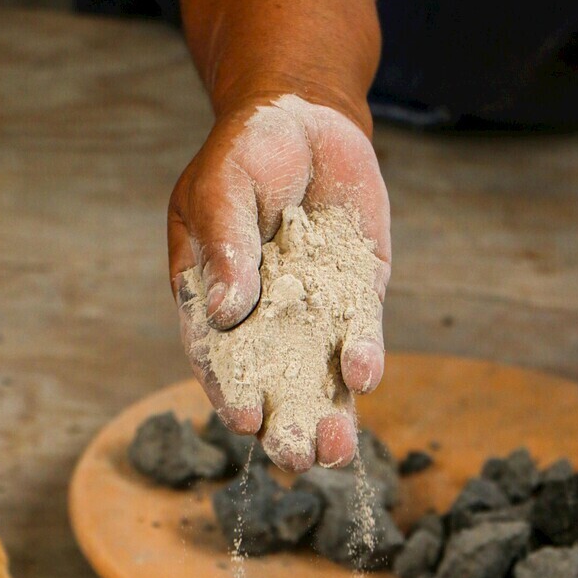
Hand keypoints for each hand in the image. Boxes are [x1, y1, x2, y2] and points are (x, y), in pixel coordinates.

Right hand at [168, 93, 390, 470]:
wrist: (306, 119)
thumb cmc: (244, 153)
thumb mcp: (220, 190)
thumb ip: (224, 246)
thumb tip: (225, 311)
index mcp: (213, 304)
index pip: (218, 359)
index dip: (229, 391)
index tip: (244, 419)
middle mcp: (264, 321)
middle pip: (273, 384)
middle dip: (285, 424)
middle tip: (296, 458)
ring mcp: (313, 313)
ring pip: (321, 376)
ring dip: (330, 414)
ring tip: (336, 449)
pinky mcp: (356, 297)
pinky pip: (360, 335)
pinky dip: (362, 356)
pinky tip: (364, 375)